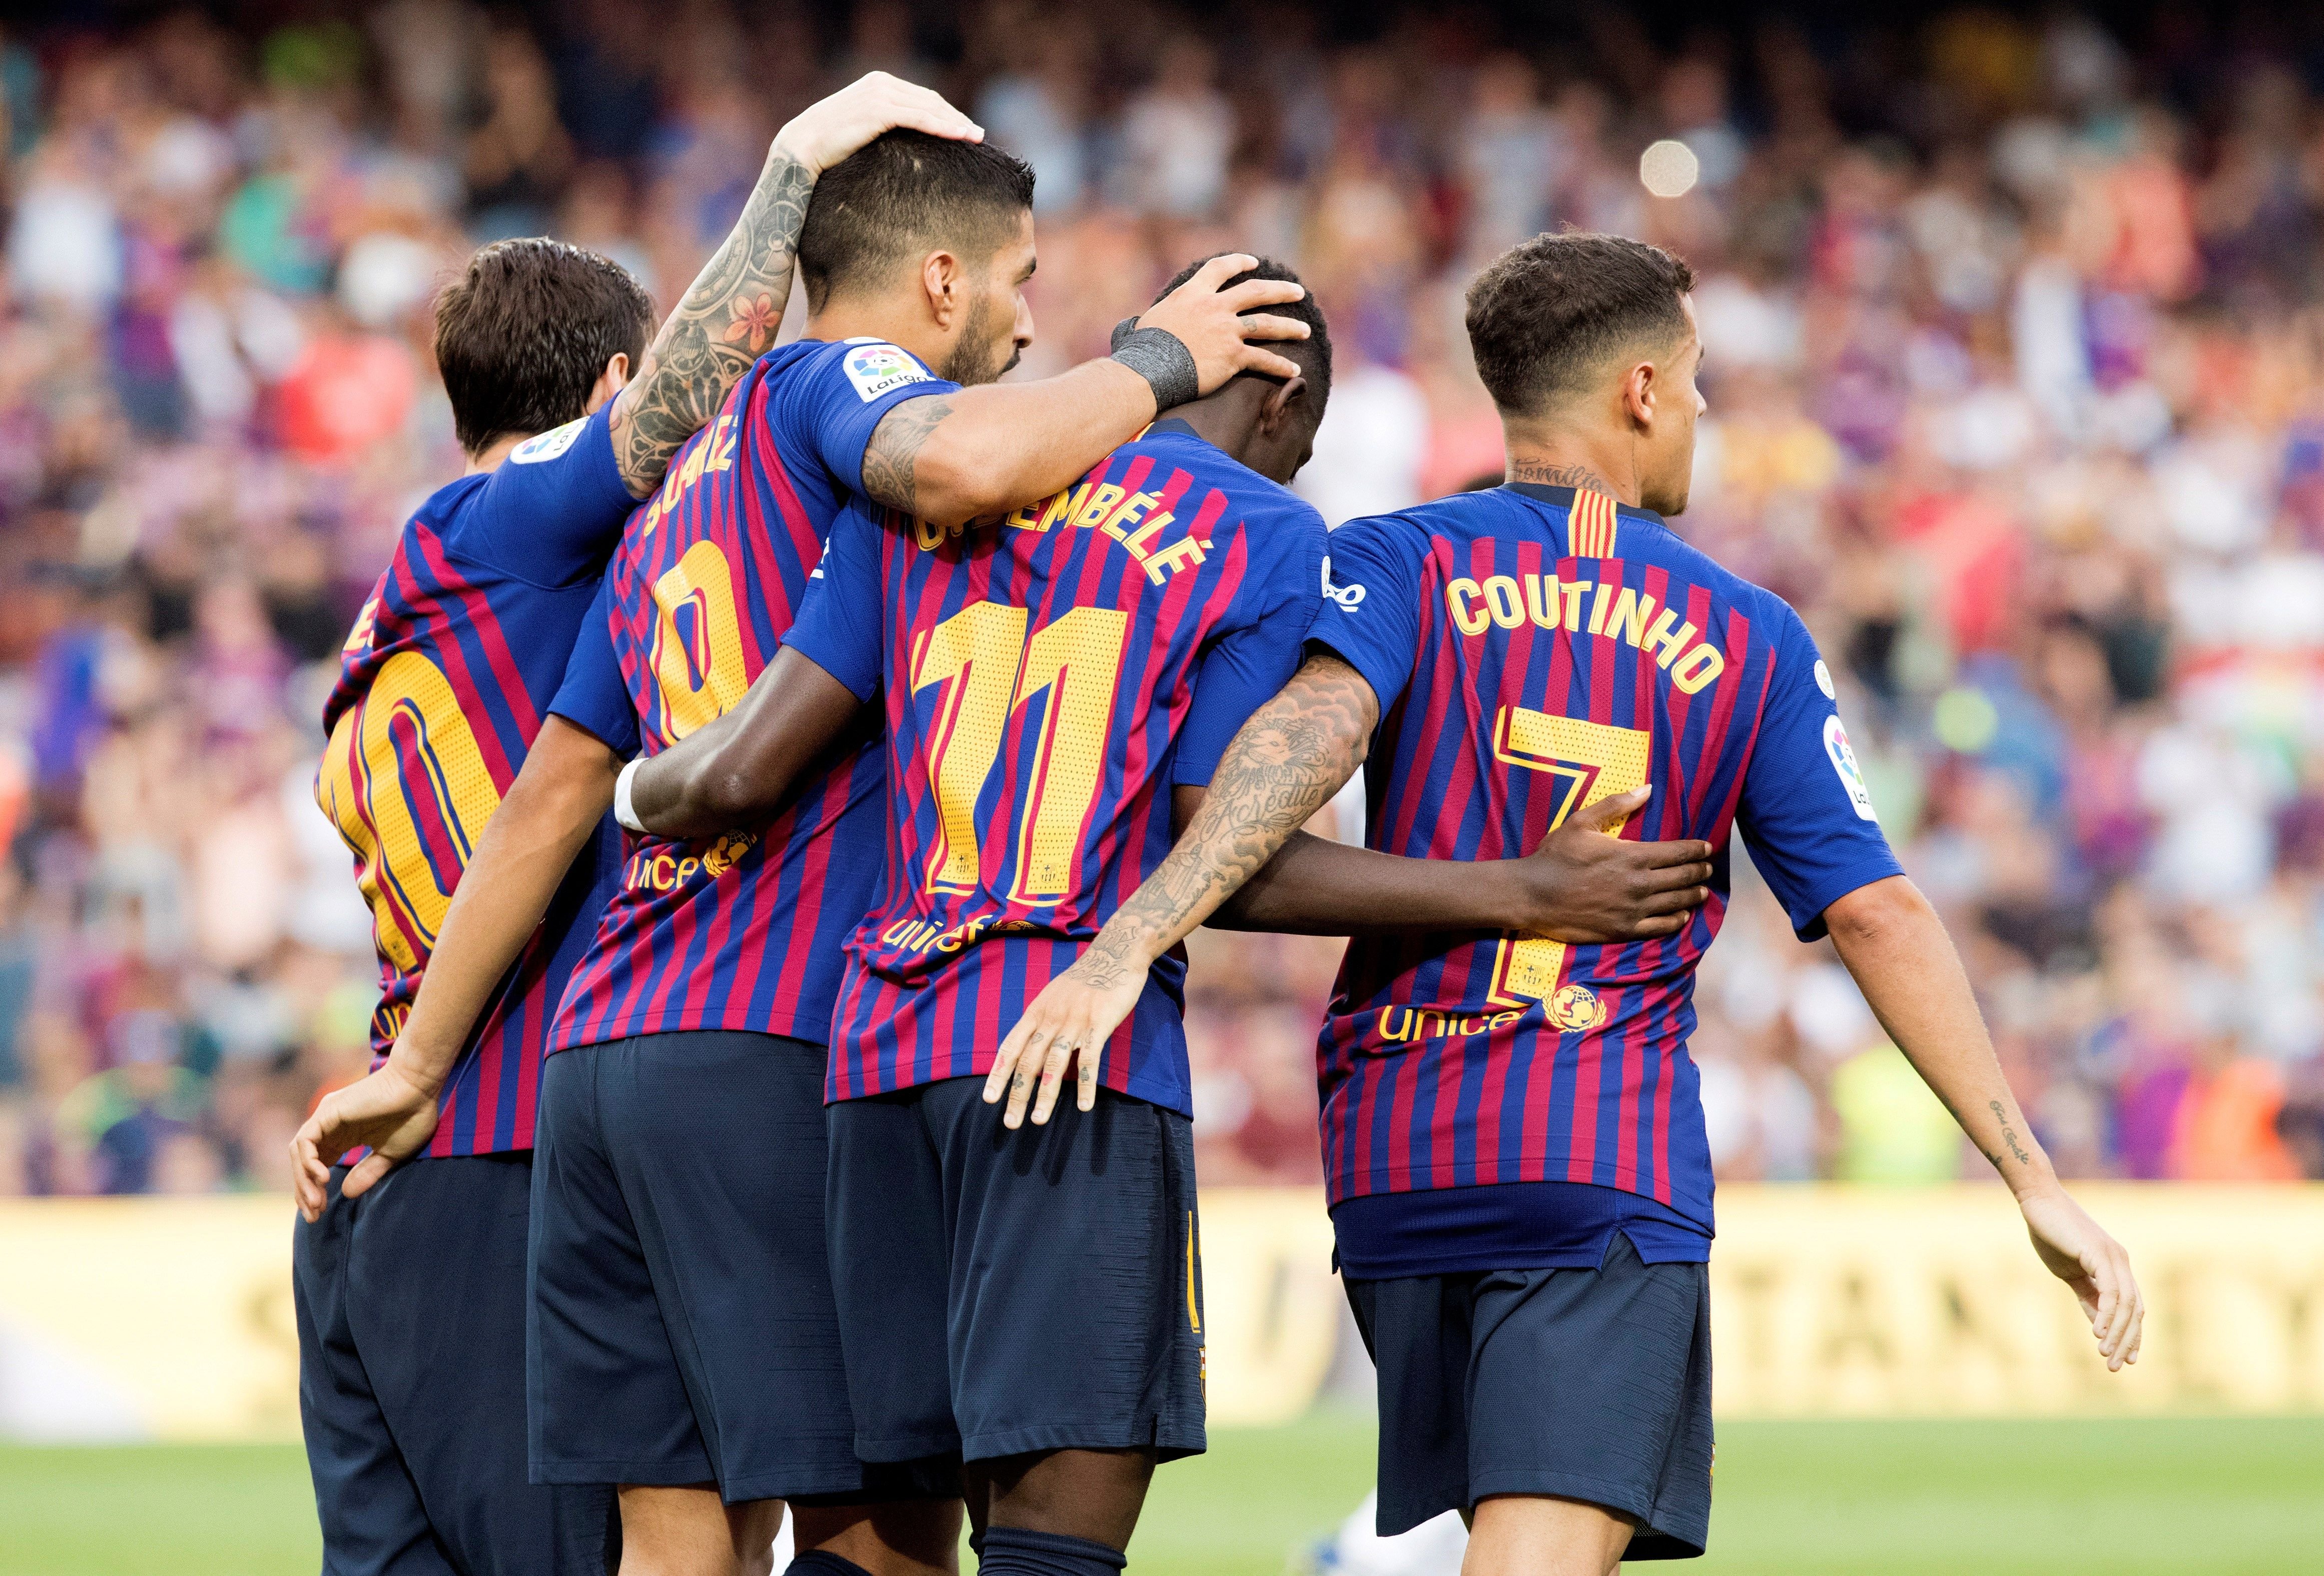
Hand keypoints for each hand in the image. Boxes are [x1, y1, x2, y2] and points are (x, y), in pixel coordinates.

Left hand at [288, 1060, 443, 1222]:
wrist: (420, 1087)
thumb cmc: (412, 1115)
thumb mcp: (390, 1154)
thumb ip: (368, 1172)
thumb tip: (346, 1193)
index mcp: (344, 1135)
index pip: (317, 1166)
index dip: (314, 1190)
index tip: (320, 1213)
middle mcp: (329, 1126)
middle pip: (303, 1163)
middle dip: (305, 1191)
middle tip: (314, 1215)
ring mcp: (326, 1117)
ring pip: (300, 1153)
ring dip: (304, 1181)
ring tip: (317, 1202)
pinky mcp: (327, 1112)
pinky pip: (306, 1140)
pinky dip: (308, 1161)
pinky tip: (323, 1178)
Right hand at [772, 71, 981, 177]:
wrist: (801, 149)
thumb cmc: (829, 146)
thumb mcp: (862, 129)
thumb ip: (884, 126)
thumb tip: (906, 143)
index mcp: (878, 84)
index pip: (921, 97)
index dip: (946, 113)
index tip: (965, 130)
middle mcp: (880, 84)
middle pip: (930, 100)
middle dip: (956, 117)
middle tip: (979, 136)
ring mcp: (879, 94)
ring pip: (928, 108)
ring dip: (955, 123)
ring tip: (976, 139)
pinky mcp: (878, 110)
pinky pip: (918, 118)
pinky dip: (941, 126)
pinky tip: (959, 136)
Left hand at [983, 939, 1148, 1128]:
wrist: (1114, 953)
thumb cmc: (1084, 979)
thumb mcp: (1053, 996)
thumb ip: (1042, 1022)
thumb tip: (1030, 1048)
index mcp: (1036, 1012)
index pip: (1010, 1047)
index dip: (998, 1074)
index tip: (989, 1099)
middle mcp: (1050, 1018)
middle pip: (1028, 1061)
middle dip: (1018, 1094)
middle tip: (1011, 1123)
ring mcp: (1074, 1021)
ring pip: (1054, 1064)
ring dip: (1045, 1095)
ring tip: (1039, 1120)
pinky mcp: (1099, 1023)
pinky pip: (1089, 1058)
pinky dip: (1085, 1084)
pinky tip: (1084, 1106)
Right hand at [1135, 253, 1310, 390]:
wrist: (1148, 369)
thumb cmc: (1141, 350)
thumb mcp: (1146, 322)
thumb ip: (1157, 319)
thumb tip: (1137, 327)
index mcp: (1193, 293)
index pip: (1220, 269)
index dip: (1239, 263)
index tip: (1253, 262)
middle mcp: (1214, 307)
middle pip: (1255, 291)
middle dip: (1280, 291)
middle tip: (1298, 292)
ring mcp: (1226, 331)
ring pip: (1267, 324)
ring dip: (1289, 327)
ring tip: (1305, 331)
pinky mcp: (1233, 356)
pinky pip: (1263, 360)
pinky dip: (1280, 366)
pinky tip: (1294, 371)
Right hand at [1506, 787, 1713, 942]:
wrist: (1533, 895)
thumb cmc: (1555, 856)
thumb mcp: (1581, 822)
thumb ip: (1616, 805)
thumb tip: (1647, 789)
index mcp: (1632, 855)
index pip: (1678, 852)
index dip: (1696, 849)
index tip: (1706, 848)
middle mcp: (1640, 883)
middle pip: (1683, 877)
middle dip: (1700, 871)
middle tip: (1708, 869)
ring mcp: (1634, 909)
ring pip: (1676, 902)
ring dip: (1693, 895)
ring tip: (1702, 891)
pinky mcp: (1624, 929)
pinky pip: (1660, 927)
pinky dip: (1676, 920)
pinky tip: (1682, 916)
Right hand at [2019, 1182, 2142, 1371]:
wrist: (2038, 1202)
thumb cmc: (2050, 1233)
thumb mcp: (2070, 1272)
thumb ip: (2087, 1294)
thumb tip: (2098, 1323)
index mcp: (2116, 1266)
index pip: (2133, 1308)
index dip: (2131, 1335)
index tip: (2126, 1359)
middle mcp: (2121, 1263)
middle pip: (2135, 1311)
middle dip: (2127, 1341)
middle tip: (2115, 1366)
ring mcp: (2114, 1258)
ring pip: (2126, 1306)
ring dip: (2117, 1333)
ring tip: (2104, 1354)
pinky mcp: (2100, 1255)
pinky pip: (2110, 1292)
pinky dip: (2106, 1315)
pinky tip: (2096, 1333)